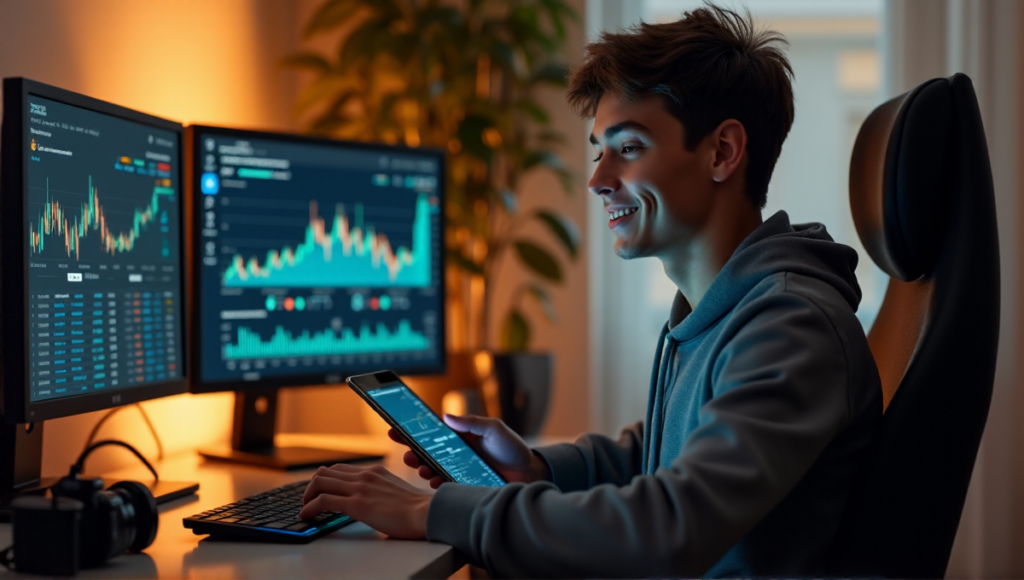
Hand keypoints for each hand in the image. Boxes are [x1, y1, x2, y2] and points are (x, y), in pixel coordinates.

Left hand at [300, 463, 432, 538]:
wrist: (427, 513)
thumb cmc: (418, 509)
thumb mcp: (398, 492)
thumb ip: (383, 492)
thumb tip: (377, 505)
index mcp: (375, 472)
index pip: (341, 469)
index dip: (326, 479)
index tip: (321, 490)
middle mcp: (365, 475)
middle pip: (326, 472)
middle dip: (313, 485)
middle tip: (309, 499)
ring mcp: (360, 488)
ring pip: (320, 482)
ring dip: (308, 494)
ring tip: (305, 506)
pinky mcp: (357, 504)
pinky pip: (324, 501)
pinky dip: (310, 507)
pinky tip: (307, 515)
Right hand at [388, 413, 550, 488]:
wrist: (529, 473)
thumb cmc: (513, 448)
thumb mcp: (494, 429)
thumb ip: (472, 422)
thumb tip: (447, 416)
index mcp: (460, 437)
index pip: (431, 433)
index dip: (412, 431)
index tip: (395, 429)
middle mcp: (455, 453)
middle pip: (426, 452)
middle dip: (412, 453)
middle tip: (407, 454)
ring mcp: (458, 469)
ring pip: (432, 469)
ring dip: (422, 468)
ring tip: (421, 468)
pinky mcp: (463, 485)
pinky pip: (444, 485)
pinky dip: (436, 483)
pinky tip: (434, 481)